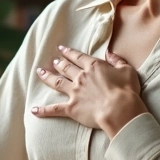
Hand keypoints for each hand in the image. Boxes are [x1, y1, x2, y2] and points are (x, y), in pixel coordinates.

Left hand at [31, 45, 147, 138]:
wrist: (120, 109)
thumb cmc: (126, 90)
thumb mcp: (126, 70)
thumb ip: (117, 60)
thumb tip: (109, 53)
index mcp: (93, 67)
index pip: (78, 57)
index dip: (69, 52)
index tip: (61, 49)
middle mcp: (81, 78)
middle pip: (66, 68)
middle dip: (58, 63)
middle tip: (52, 60)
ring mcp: (74, 92)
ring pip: (57, 83)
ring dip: (47, 77)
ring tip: (40, 72)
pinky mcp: (71, 108)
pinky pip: (54, 109)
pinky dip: (43, 110)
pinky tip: (33, 110)